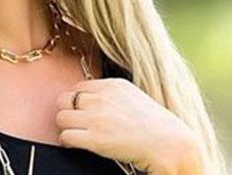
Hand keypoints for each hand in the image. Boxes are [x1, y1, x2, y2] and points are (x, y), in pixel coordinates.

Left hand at [55, 77, 202, 173]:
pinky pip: (65, 136)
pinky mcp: (95, 139)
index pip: (79, 87)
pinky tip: (77, 145)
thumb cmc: (156, 126)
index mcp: (113, 86)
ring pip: (61, 117)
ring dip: (66, 126)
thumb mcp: (134, 98)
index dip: (79, 101)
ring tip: (77, 134)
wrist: (170, 145)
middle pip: (65, 99)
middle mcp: (102, 99)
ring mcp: (97, 118)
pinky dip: (68, 141)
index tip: (83, 112)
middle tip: (76, 123)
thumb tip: (93, 100)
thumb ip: (112, 96)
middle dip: (68, 111)